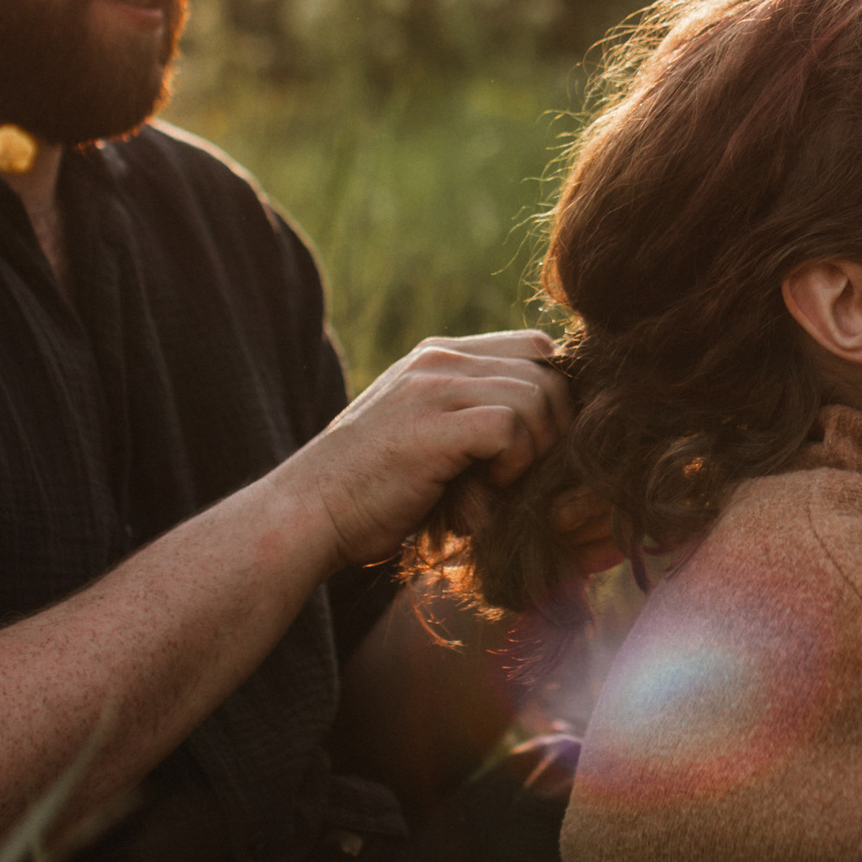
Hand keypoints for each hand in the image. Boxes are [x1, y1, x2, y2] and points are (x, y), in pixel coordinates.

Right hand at [285, 331, 570, 571]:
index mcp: (438, 356)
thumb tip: (550, 424)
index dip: (553, 394)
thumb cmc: (371, 490)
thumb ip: (471, 413)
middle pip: (544, 369)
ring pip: (535, 394)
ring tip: (502, 481)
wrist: (309, 513)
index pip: (533, 347)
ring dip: (534, 447)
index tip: (537, 444)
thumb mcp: (424, 433)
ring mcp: (432, 387)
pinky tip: (488, 487)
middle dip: (553, 425)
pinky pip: (510, 425)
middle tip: (526, 470)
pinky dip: (513, 462)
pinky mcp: (432, 424)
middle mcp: (438, 359)